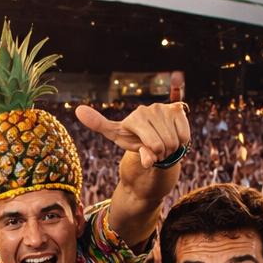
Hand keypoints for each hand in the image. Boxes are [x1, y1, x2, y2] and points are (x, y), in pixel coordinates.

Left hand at [75, 101, 190, 169]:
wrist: (153, 137)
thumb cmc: (131, 138)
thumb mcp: (116, 136)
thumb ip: (100, 126)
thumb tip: (78, 110)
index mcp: (134, 117)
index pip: (152, 146)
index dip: (152, 154)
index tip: (146, 149)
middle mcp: (149, 109)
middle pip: (163, 145)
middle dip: (161, 153)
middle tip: (154, 149)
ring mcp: (165, 108)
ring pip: (175, 141)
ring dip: (170, 149)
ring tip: (162, 143)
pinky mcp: (178, 109)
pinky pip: (184, 135)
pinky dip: (181, 142)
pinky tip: (172, 136)